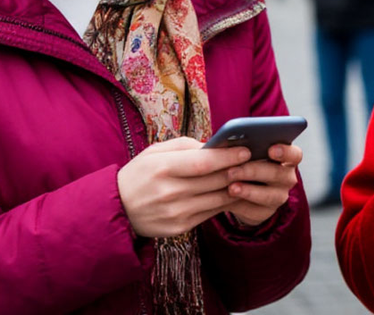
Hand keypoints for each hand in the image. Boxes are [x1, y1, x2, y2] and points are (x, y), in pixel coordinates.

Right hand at [117, 137, 248, 238]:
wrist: (118, 209)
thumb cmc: (140, 174)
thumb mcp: (155, 152)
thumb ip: (185, 145)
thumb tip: (216, 145)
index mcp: (162, 169)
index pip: (203, 163)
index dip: (227, 157)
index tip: (246, 150)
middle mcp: (170, 193)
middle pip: (214, 181)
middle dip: (238, 170)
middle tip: (255, 161)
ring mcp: (176, 213)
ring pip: (217, 199)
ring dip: (237, 188)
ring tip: (250, 176)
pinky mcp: (180, 228)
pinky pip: (210, 213)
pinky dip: (224, 202)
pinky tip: (234, 192)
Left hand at [225, 143, 303, 226]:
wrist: (243, 187)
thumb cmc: (245, 161)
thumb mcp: (246, 152)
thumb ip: (243, 146)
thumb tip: (226, 142)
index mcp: (287, 158)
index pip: (294, 155)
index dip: (285, 152)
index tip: (271, 150)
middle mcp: (287, 178)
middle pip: (277, 173)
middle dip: (253, 171)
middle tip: (233, 171)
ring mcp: (279, 196)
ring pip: (267, 195)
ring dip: (248, 191)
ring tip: (231, 188)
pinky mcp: (265, 212)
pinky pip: (254, 210)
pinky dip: (239, 204)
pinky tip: (228, 198)